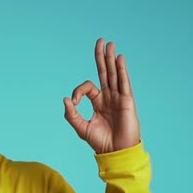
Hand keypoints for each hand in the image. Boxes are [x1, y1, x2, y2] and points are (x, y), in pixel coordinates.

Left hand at [63, 38, 139, 153]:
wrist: (116, 151)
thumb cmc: (100, 142)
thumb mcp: (81, 128)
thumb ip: (71, 114)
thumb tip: (65, 99)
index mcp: (98, 102)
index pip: (88, 87)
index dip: (78, 91)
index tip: (74, 102)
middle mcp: (108, 97)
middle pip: (104, 72)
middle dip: (101, 57)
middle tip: (100, 41)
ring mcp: (118, 98)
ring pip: (114, 74)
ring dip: (111, 59)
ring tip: (109, 44)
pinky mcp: (127, 101)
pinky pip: (124, 82)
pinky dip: (121, 70)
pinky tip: (118, 58)